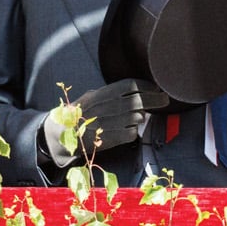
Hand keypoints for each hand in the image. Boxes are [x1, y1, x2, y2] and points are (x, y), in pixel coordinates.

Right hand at [41, 79, 170, 166]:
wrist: (62, 135)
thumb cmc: (78, 114)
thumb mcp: (90, 97)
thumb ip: (109, 93)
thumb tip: (132, 91)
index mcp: (101, 94)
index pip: (129, 86)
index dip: (146, 86)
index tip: (156, 88)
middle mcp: (105, 107)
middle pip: (137, 100)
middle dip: (155, 99)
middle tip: (164, 99)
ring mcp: (108, 123)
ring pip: (137, 117)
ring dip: (141, 117)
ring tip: (138, 116)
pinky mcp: (109, 139)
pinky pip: (131, 133)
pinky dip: (133, 131)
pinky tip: (128, 129)